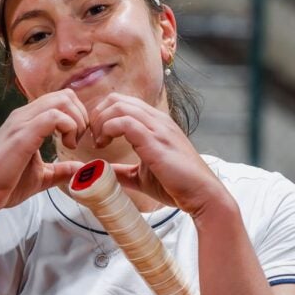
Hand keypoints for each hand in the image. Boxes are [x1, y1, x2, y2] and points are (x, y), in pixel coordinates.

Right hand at [0, 90, 87, 218]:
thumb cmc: (5, 186)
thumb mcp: (41, 176)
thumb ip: (61, 170)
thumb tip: (81, 168)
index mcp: (27, 121)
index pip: (60, 100)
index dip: (78, 117)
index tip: (77, 141)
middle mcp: (23, 115)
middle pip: (65, 95)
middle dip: (81, 116)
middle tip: (77, 142)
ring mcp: (22, 122)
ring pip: (62, 100)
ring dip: (76, 121)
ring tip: (71, 144)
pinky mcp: (22, 134)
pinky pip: (54, 116)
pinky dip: (69, 128)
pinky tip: (66, 146)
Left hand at [87, 92, 230, 217]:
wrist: (201, 194)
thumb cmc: (177, 186)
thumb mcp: (142, 176)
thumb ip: (122, 171)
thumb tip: (100, 173)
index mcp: (156, 124)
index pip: (123, 103)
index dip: (103, 117)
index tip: (97, 138)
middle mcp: (157, 120)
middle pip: (117, 99)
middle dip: (98, 116)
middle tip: (94, 139)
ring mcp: (157, 128)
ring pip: (119, 106)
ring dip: (101, 122)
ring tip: (98, 143)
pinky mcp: (155, 140)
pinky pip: (125, 122)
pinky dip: (108, 129)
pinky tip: (105, 146)